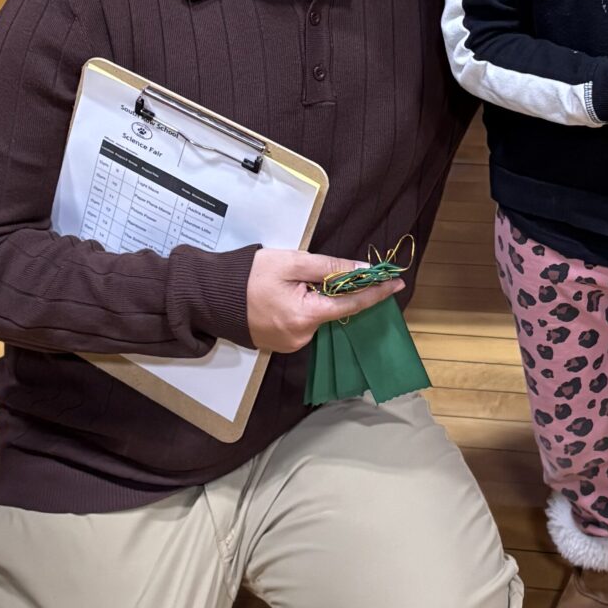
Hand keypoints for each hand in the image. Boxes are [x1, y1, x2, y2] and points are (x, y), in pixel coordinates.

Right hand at [246, 248, 402, 353]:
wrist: (210, 296)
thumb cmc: (249, 275)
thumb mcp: (291, 262)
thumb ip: (330, 267)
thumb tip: (363, 268)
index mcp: (306, 316)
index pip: (352, 304)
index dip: (376, 292)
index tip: (397, 283)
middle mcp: (301, 337)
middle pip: (333, 311)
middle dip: (332, 291)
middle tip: (309, 273)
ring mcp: (290, 345)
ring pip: (317, 318)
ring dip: (314, 300)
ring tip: (286, 285)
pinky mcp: (280, 345)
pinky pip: (302, 325)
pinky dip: (302, 310)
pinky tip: (282, 298)